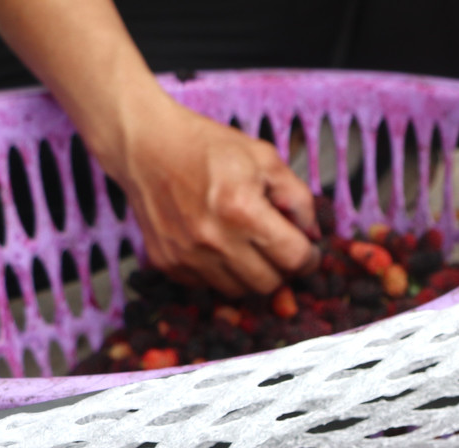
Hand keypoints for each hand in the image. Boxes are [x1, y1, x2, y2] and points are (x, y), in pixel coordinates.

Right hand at [103, 97, 318, 296]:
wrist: (145, 145)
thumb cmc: (207, 147)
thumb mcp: (265, 158)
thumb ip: (298, 198)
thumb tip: (313, 235)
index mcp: (242, 209)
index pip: (294, 259)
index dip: (309, 258)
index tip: (307, 252)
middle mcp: (214, 239)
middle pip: (269, 284)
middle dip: (281, 270)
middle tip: (278, 250)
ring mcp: (187, 255)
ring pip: (239, 292)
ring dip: (250, 274)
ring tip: (247, 245)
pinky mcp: (168, 264)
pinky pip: (207, 287)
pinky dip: (220, 274)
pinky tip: (219, 246)